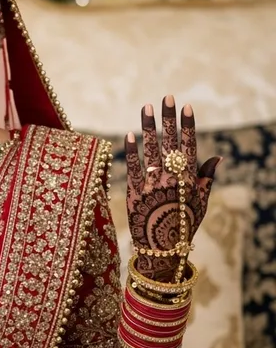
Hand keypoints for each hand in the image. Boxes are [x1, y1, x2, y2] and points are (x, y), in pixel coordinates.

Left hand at [124, 95, 220, 280]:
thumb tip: (217, 156)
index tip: (186, 106)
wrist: (161, 250)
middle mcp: (172, 179)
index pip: (189, 146)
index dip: (188, 125)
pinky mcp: (135, 192)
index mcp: (189, 180)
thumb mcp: (200, 203)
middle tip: (166, 97)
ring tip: (146, 107)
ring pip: (151, 151)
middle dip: (168, 118)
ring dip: (149, 127)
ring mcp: (153, 184)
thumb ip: (207, 178)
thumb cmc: (183, 226)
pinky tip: (130, 134)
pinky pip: (132, 168)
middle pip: (170, 142)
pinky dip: (131, 151)